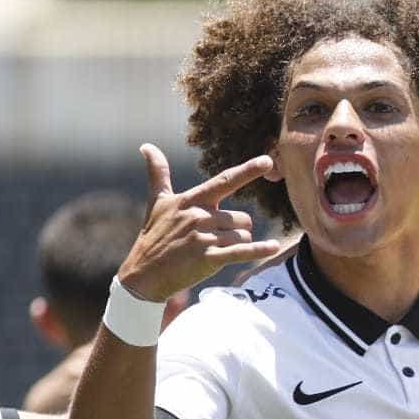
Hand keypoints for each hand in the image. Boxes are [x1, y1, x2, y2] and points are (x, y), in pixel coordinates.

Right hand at [117, 145, 281, 301]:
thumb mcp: (157, 202)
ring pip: (243, 236)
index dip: (248, 171)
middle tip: (212, 240)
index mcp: (191, 200)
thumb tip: (146, 145)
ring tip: (211, 251)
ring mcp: (204, 237)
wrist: (144, 273)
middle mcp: (199, 216)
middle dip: (235, 230)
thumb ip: (158, 173)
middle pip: (242, 218)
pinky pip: (241, 251)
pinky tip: (274, 247)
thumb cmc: (155, 235)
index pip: (224, 181)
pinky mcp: (208, 258)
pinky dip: (259, 250)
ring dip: (235, 245)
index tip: (267, 160)